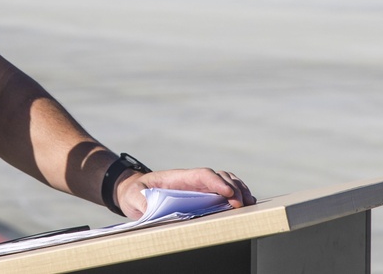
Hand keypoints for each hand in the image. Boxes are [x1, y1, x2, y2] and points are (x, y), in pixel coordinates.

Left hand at [115, 167, 254, 218]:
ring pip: (225, 182)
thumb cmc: (135, 192)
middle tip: (243, 203)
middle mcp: (192, 180)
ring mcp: (199, 187)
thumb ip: (141, 200)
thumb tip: (147, 206)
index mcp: (178, 177)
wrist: (135, 191)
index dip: (216, 182)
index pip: (202, 175)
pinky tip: (245, 204)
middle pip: (219, 177)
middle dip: (234, 187)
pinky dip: (236, 195)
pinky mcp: (202, 197)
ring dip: (239, 189)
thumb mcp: (133, 195)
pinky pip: (223, 193)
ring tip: (249, 202)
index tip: (228, 193)